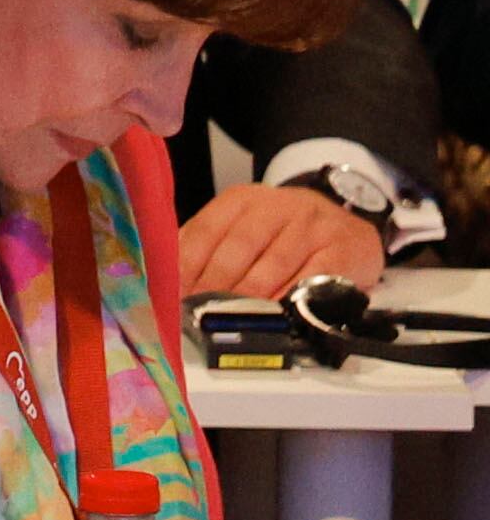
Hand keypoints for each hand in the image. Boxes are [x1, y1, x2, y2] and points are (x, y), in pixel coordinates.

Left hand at [179, 179, 384, 297]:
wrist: (346, 220)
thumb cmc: (283, 231)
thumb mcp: (244, 226)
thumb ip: (209, 247)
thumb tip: (173, 283)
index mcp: (242, 200)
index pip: (206, 231)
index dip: (187, 266)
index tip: (175, 294)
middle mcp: (277, 206)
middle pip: (238, 248)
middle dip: (216, 286)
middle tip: (202, 312)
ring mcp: (312, 226)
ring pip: (273, 265)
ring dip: (250, 297)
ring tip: (232, 319)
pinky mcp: (342, 249)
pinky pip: (312, 278)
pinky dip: (290, 297)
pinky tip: (275, 314)